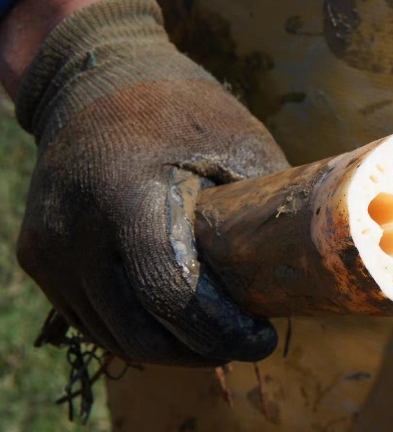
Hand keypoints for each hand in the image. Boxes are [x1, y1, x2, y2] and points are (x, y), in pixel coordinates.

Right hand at [13, 0, 288, 365]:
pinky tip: (175, 325)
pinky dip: (134, 332)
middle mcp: (75, 230)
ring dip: (169, 349)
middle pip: (139, 331)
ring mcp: (48, 249)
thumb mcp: (237, 142)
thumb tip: (313, 265)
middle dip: (200, 351)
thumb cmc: (181, 109)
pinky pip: (91, 319)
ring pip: (112, 336)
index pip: (169, 294)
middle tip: (246, 345)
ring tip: (217, 336)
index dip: (221, 331)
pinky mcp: (39, 258)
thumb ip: (264, 204)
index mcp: (126, 195)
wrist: (92, 80)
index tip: (264, 338)